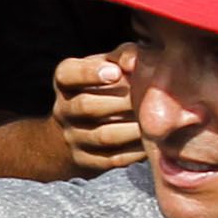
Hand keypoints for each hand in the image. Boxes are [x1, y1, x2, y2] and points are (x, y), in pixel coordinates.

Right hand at [50, 50, 143, 172]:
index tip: (116, 72)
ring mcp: (72, 138)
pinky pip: (112, 159)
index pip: (67, 74)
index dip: (89, 73)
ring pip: (102, 135)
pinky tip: (151, 143)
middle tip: (147, 98)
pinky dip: (134, 151)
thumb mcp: (106, 66)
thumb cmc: (102, 88)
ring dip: (131, 129)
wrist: (74, 133)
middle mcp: (63, 109)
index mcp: (65, 82)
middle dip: (120, 102)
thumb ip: (122, 56)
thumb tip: (134, 61)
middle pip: (85, 106)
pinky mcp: (85, 161)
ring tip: (154, 123)